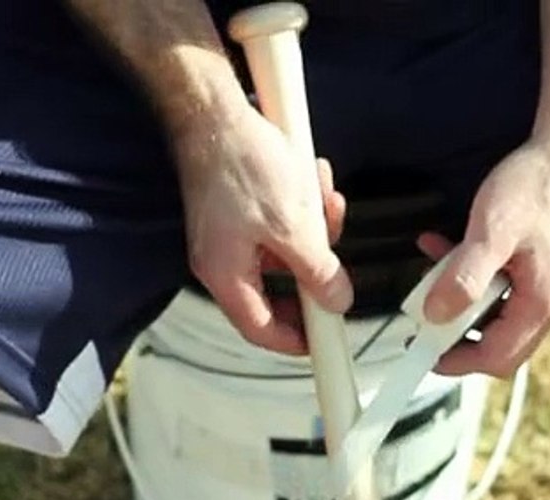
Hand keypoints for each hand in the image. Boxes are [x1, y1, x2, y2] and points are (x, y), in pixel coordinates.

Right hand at [173, 107, 350, 354]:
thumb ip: (317, 271)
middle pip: (277, 287)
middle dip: (313, 267)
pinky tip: (310, 178)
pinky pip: (276, 220)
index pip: (260, 329)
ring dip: (312, 228)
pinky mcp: (236, 207)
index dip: (295, 339)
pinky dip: (299, 205)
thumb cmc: (242, 163)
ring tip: (324, 199)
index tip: (324, 337)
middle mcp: (220, 259)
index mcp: (225, 275)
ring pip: (283, 248)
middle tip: (335, 257)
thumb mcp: (293, 225)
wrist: (214, 110)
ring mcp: (227, 232)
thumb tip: (336, 301)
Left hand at [420, 143, 549, 376]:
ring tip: (430, 275)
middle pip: (499, 344)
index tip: (425, 355)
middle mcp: (549, 303)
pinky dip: (473, 275)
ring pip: (497, 312)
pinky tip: (446, 248)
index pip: (498, 357)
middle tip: (424, 320)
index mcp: (540, 304)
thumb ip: (464, 277)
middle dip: (457, 335)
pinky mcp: (540, 266)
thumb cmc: (538, 187)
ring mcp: (547, 286)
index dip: (458, 361)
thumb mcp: (492, 232)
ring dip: (461, 298)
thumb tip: (436, 315)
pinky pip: (502, 286)